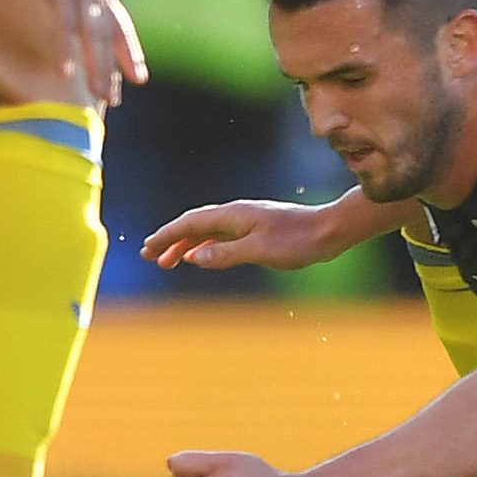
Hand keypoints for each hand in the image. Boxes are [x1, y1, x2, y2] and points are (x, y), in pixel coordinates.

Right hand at [0, 0, 145, 109]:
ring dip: (97, 68)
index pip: (120, 27)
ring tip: (99, 95)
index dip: (129, 52)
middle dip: (113, 71)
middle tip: (115, 100)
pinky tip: (65, 70)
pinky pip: (65, 23)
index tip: (138, 77)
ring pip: (92, 36)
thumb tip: (73, 13)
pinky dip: (67, 48)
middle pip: (108, 38)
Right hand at [144, 194, 375, 271]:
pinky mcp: (255, 230)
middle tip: (150, 256)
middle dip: (170, 239)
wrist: (328, 231)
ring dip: (185, 245)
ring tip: (168, 261)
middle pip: (195, 225)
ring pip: (207, 232)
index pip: (191, 223)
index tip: (149, 247)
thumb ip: (226, 254)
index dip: (168, 235)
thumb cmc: (296, 240)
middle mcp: (236, 214)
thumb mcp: (259, 250)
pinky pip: (220, 237)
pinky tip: (200, 257)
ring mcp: (246, 221)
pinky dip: (205, 246)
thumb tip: (194, 258)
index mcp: (233, 215)